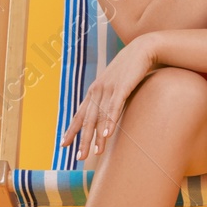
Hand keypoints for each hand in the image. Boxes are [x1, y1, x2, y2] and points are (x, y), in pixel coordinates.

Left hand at [59, 34, 158, 159]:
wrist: (142, 49)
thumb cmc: (130, 68)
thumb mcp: (116, 83)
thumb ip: (109, 97)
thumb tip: (107, 112)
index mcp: (94, 91)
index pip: (80, 114)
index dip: (71, 130)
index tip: (64, 144)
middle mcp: (97, 90)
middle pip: (87, 120)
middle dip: (83, 140)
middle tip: (80, 157)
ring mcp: (109, 88)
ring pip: (100, 117)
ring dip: (97, 136)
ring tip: (95, 152)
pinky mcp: (122, 87)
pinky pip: (114, 107)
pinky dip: (110, 121)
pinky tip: (108, 134)